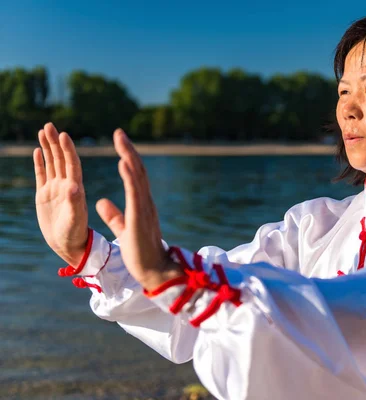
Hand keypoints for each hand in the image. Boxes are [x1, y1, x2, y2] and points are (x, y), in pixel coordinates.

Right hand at [34, 123, 88, 265]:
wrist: (68, 245)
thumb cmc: (75, 234)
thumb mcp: (75, 219)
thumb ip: (75, 203)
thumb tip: (74, 186)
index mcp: (76, 189)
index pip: (72, 164)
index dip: (68, 150)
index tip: (63, 135)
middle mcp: (66, 185)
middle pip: (61, 159)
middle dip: (55, 142)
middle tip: (49, 125)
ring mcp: (55, 189)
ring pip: (52, 163)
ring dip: (48, 147)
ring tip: (43, 130)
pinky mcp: (45, 195)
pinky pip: (42, 174)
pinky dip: (41, 162)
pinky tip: (38, 150)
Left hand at [96, 129, 182, 290]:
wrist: (155, 271)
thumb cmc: (141, 253)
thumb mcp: (124, 230)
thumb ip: (114, 215)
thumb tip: (100, 201)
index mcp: (141, 204)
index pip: (134, 176)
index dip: (127, 158)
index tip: (119, 143)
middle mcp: (145, 202)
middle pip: (137, 171)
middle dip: (128, 151)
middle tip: (119, 132)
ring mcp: (145, 208)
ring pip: (138, 178)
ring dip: (129, 157)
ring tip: (121, 140)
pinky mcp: (140, 218)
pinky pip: (134, 194)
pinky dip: (129, 177)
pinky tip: (123, 163)